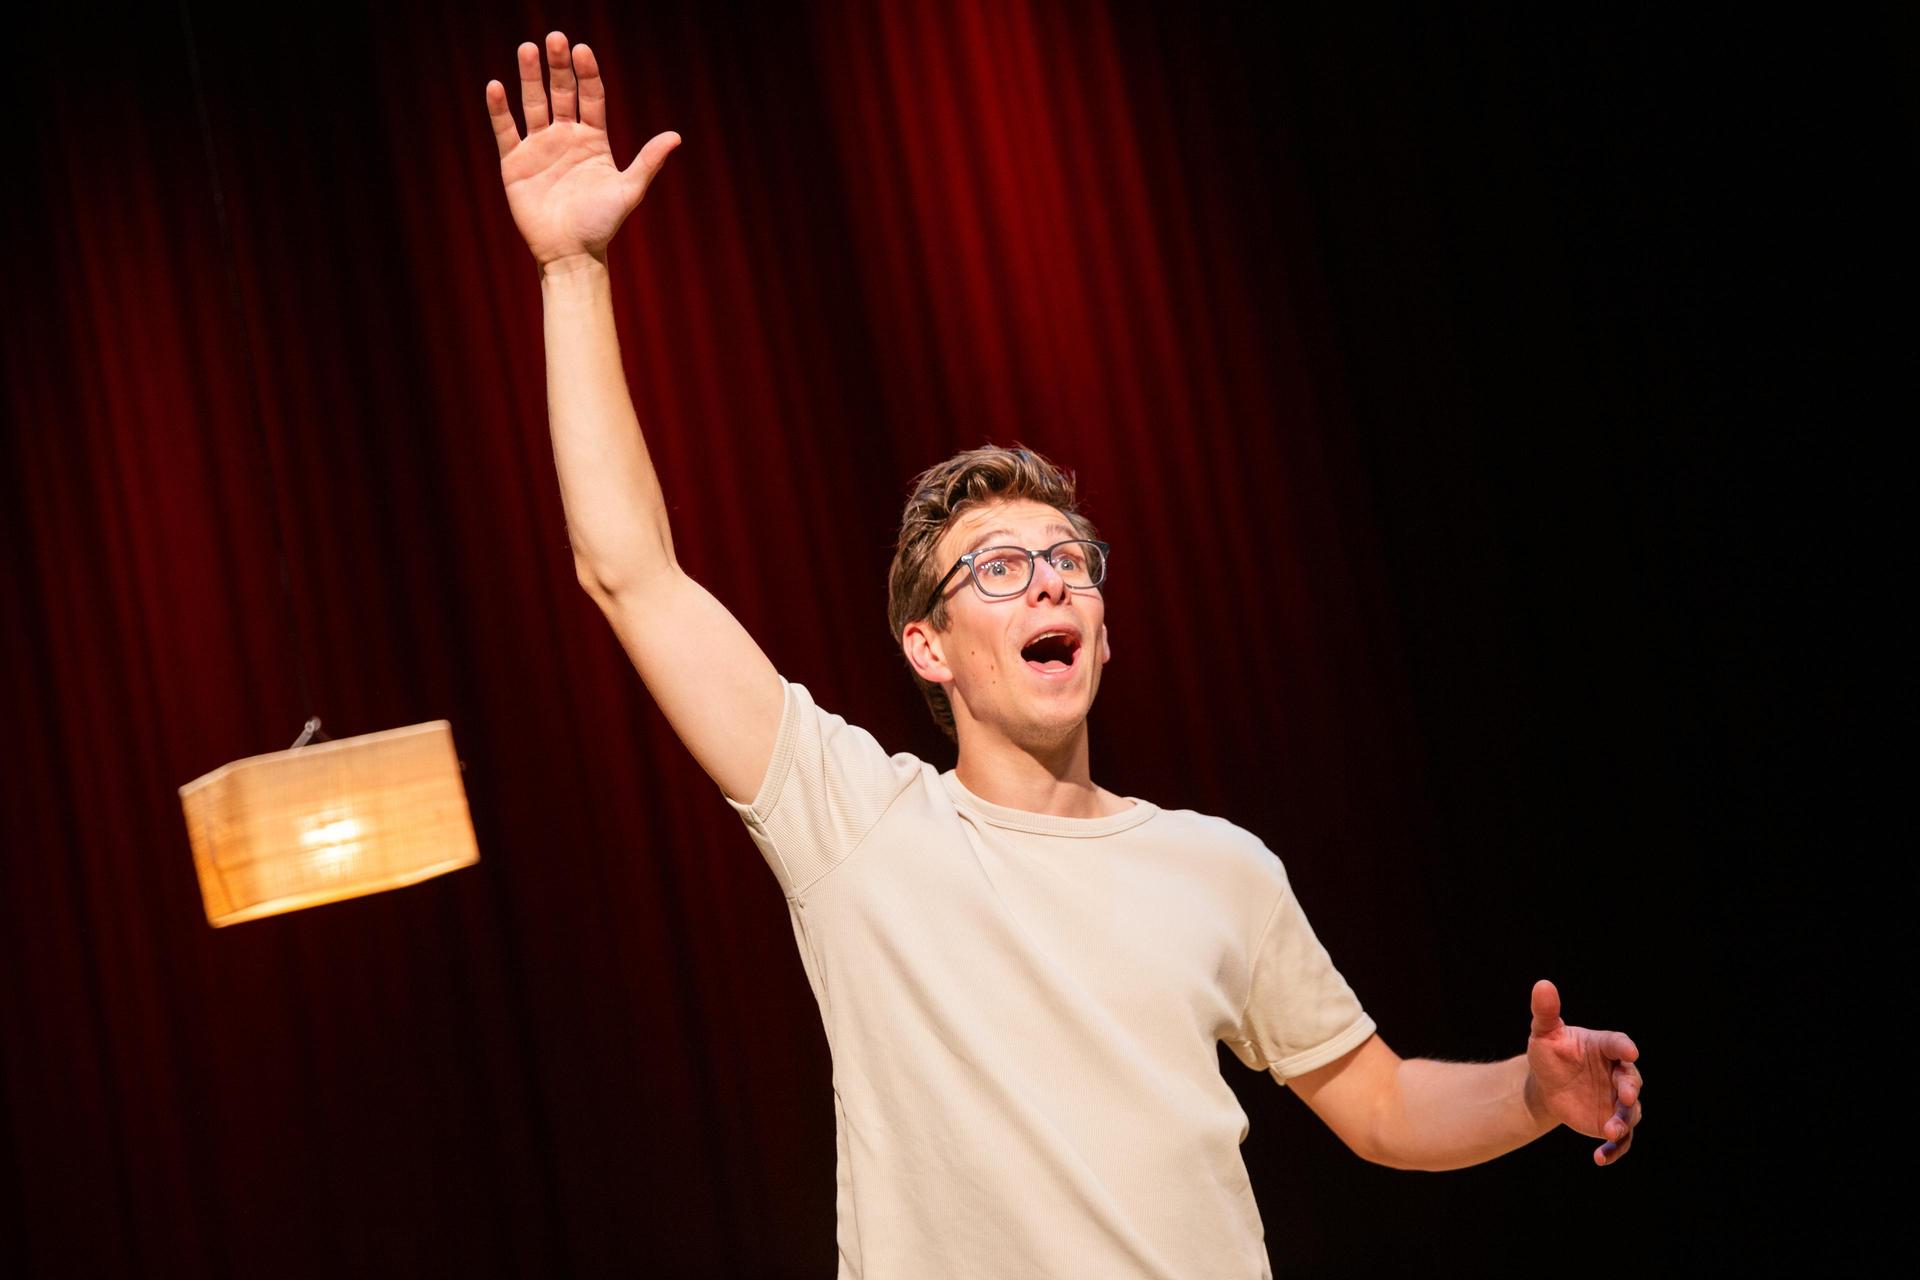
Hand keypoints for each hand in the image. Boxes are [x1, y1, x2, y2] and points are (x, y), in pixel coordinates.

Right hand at [485, 32, 680, 268]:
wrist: (570, 253)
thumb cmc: (602, 224)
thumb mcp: (628, 190)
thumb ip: (648, 162)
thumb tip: (676, 136)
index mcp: (594, 139)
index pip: (590, 97)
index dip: (587, 74)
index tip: (582, 50)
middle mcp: (566, 137)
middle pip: (561, 93)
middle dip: (558, 66)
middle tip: (555, 38)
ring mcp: (539, 147)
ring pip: (533, 104)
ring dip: (530, 77)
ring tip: (527, 49)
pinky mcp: (514, 162)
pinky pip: (506, 130)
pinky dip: (500, 110)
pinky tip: (496, 86)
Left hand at [1524, 978, 1642, 1165]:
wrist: (1547, 1083)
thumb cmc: (1550, 1052)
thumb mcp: (1544, 1033)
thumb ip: (1546, 1012)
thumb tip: (1542, 984)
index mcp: (1606, 1047)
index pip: (1619, 1044)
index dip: (1624, 1047)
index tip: (1630, 1051)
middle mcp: (1618, 1073)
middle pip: (1632, 1080)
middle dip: (1630, 1088)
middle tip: (1624, 1096)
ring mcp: (1617, 1100)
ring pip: (1630, 1113)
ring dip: (1623, 1122)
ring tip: (1610, 1132)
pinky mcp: (1610, 1122)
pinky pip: (1621, 1139)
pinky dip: (1614, 1150)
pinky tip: (1599, 1158)